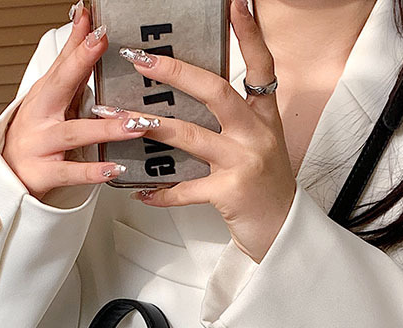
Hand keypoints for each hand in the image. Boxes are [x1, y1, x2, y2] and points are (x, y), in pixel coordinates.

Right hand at [1, 5, 156, 200]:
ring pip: (73, 133)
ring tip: (133, 124)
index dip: (78, 42)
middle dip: (80, 62)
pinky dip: (93, 172)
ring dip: (105, 128)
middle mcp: (41, 116)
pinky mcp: (44, 173)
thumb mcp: (50, 97)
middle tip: (101, 43)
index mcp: (45, 94)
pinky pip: (71, 172)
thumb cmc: (35, 134)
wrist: (8, 176)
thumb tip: (85, 24)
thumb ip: (71, 65)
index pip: (63, 62)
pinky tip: (114, 169)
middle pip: (59, 85)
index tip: (94, 23)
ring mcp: (41, 144)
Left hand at [96, 0, 296, 262]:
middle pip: (215, 92)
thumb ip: (236, 121)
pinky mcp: (230, 193)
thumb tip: (192, 97)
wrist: (283, 229)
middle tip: (140, 59)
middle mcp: (256, 135)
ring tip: (120, 119)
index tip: (237, 2)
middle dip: (175, 73)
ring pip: (191, 136)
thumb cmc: (266, 187)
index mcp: (263, 118)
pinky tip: (141, 191)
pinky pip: (186, 190)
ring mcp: (243, 163)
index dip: (249, 34)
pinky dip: (161, 192)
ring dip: (151, 126)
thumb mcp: (261, 144)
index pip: (261, 67)